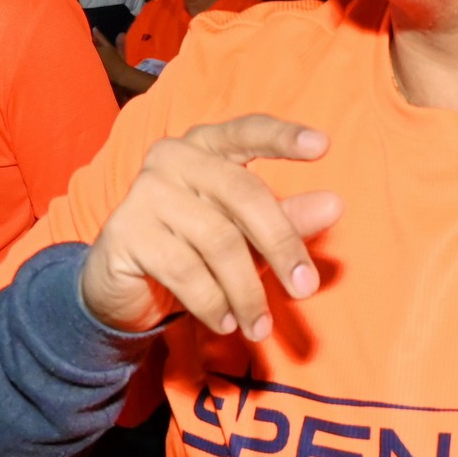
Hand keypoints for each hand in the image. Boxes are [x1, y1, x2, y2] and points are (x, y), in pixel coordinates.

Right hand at [79, 117, 344, 338]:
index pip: (246, 131)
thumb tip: (334, 205)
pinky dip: (213, 303)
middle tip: (305, 288)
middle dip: (281, 245)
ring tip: (258, 325)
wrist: (123, 288)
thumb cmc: (195, 251)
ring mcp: (146, 192)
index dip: (283, 136)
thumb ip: (286, 218)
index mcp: (206, 147)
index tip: (324, 145)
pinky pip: (185, 270)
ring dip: (247, 291)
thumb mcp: (245, 236)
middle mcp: (173, 158)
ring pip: (218, 241)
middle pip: (243, 194)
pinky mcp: (126, 232)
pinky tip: (225, 322)